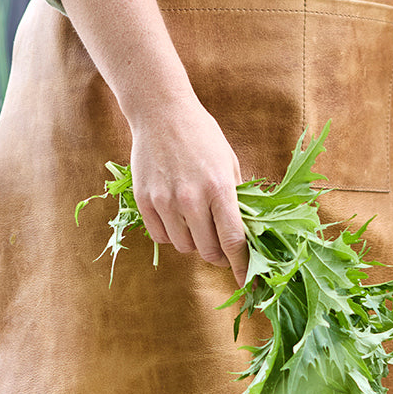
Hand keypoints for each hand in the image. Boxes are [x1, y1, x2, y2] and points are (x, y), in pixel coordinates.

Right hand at [128, 97, 248, 286]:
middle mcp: (191, 198)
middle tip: (222, 249)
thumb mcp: (229, 163)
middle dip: (219, 256)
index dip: (243, 266)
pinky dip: (172, 234)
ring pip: (184, 247)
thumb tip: (245, 235)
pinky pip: (161, 237)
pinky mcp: (145, 201)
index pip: (234, 241)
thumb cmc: (202, 136)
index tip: (247, 281)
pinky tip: (176, 217)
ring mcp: (165, 201)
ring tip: (197, 224)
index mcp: (219, 188)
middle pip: (208, 251)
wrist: (161, 112)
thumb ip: (237, 200)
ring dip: (194, 244)